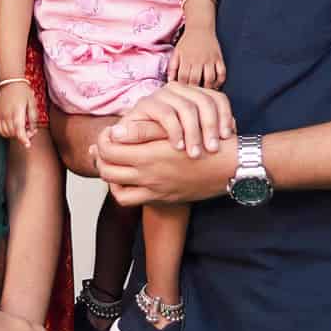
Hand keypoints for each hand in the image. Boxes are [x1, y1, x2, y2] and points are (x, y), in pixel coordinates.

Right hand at [0, 83, 36, 147]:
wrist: (11, 81)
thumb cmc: (23, 91)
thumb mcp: (32, 104)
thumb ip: (33, 118)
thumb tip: (32, 131)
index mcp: (18, 112)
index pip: (19, 131)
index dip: (23, 140)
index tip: (27, 145)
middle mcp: (8, 115)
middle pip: (13, 134)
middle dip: (22, 136)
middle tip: (29, 132)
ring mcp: (1, 115)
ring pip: (6, 133)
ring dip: (14, 135)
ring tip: (21, 129)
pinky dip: (5, 132)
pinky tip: (12, 128)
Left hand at [92, 125, 237, 206]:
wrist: (229, 167)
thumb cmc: (204, 142)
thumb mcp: (173, 132)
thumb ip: (142, 131)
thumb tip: (114, 131)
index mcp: (148, 156)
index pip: (108, 149)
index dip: (102, 139)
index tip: (108, 132)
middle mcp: (147, 176)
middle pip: (106, 170)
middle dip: (100, 157)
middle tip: (104, 146)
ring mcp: (154, 190)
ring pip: (115, 188)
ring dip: (109, 174)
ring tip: (113, 162)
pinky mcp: (162, 198)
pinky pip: (130, 200)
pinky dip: (122, 189)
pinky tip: (127, 177)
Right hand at [111, 84, 235, 157]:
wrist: (132, 144)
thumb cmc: (167, 142)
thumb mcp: (192, 136)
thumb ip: (210, 130)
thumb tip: (234, 130)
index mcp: (193, 93)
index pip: (217, 98)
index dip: (225, 116)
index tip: (228, 137)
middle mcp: (179, 89)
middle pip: (204, 101)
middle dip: (210, 127)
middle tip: (212, 150)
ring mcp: (161, 94)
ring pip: (187, 108)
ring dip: (194, 133)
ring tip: (195, 153)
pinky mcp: (145, 103)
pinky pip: (166, 114)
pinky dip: (175, 132)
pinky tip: (178, 146)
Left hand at [168, 27, 226, 88]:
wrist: (200, 28)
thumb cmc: (187, 42)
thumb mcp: (176, 52)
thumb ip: (172, 67)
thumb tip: (170, 81)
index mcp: (186, 58)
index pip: (183, 77)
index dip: (182, 87)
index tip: (182, 92)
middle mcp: (198, 59)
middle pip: (195, 79)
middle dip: (193, 89)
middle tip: (192, 95)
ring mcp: (210, 59)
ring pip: (210, 78)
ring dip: (207, 87)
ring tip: (204, 92)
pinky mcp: (219, 58)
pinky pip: (222, 72)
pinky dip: (220, 81)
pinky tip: (215, 85)